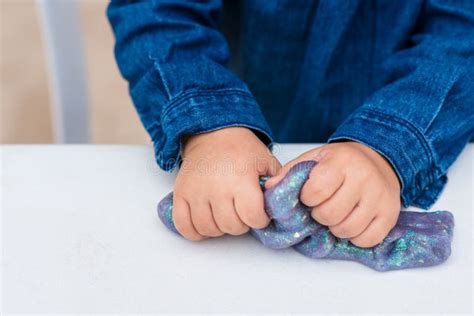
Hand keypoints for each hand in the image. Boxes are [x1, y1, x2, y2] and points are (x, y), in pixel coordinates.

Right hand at [173, 127, 280, 240]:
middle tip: (242, 212)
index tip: (259, 213)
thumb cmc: (241, 149)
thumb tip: (281, 205)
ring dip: (220, 228)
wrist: (212, 134)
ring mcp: (196, 192)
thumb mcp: (267, 161)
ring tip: (225, 216)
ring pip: (209, 229)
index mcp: (241, 179)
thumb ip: (277, 184)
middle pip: (231, 226)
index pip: (252, 217)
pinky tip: (206, 223)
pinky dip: (195, 231)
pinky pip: (184, 226)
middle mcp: (217, 187)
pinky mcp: (180, 194)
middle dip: (241, 224)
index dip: (260, 219)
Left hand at [265, 142, 400, 247]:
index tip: (310, 195)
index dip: (308, 198)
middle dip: (320, 215)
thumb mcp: (313, 159)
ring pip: (348, 230)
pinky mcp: (390, 214)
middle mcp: (363, 178)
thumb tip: (269, 189)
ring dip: (336, 228)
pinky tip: (353, 221)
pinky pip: (367, 239)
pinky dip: (355, 237)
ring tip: (337, 214)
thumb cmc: (340, 162)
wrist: (378, 159)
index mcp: (340, 162)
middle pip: (330, 215)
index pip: (316, 191)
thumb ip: (290, 173)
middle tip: (323, 207)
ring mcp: (379, 197)